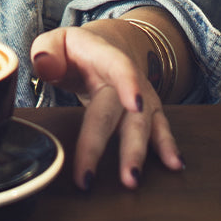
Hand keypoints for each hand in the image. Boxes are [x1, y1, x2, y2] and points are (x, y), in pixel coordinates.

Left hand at [30, 26, 180, 191]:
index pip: (119, 67)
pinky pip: (159, 129)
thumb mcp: (54, 41)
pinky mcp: (147, 112)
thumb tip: (46, 66)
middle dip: (125, 145)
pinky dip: (167, 148)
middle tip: (124, 175)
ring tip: (134, 180)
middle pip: (126, 112)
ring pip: (143, 125)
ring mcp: (141, 96)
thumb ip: (46, 51)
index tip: (135, 104)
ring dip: (140, 153)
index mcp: (104, 57)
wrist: (104, 46)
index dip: (129, 83)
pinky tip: (175, 165)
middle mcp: (129, 78)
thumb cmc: (73, 50)